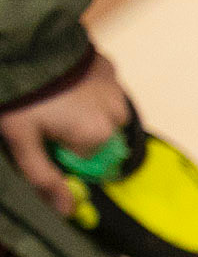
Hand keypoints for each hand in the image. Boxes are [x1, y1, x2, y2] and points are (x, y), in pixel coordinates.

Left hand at [0, 53, 131, 217]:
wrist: (24, 44)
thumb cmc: (22, 97)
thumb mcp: (22, 140)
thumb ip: (44, 177)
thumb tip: (68, 212)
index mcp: (98, 136)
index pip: (87, 159)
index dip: (63, 151)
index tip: (42, 137)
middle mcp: (115, 115)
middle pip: (99, 137)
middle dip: (77, 131)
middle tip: (45, 115)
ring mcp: (116, 89)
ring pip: (105, 112)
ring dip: (86, 110)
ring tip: (56, 97)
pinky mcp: (110, 67)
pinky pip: (105, 89)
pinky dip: (89, 88)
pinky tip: (66, 81)